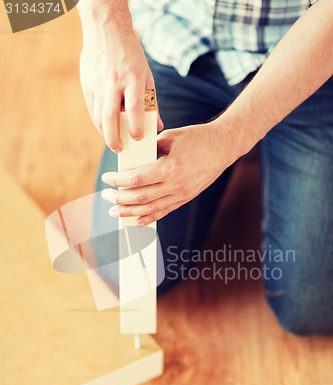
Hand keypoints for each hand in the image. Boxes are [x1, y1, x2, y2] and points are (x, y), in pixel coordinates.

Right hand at [78, 2, 162, 151]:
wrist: (106, 29)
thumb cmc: (131, 56)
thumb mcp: (147, 76)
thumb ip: (151, 102)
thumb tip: (157, 125)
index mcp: (133, 79)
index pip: (134, 109)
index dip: (136, 127)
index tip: (138, 138)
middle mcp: (114, 82)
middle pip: (110, 117)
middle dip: (113, 138)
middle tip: (119, 149)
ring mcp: (98, 83)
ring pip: (98, 116)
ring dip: (104, 132)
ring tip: (112, 141)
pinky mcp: (87, 83)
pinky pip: (92, 108)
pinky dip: (98, 121)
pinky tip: (104, 128)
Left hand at [101, 122, 237, 224]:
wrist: (223, 147)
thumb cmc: (197, 138)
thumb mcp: (170, 137)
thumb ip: (150, 150)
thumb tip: (130, 160)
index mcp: (171, 167)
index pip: (137, 179)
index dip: (118, 181)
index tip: (106, 178)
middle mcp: (176, 185)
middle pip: (140, 197)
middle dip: (119, 198)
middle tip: (106, 195)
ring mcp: (182, 194)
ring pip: (150, 209)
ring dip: (129, 212)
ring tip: (114, 211)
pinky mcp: (186, 198)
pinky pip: (163, 212)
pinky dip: (148, 218)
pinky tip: (135, 220)